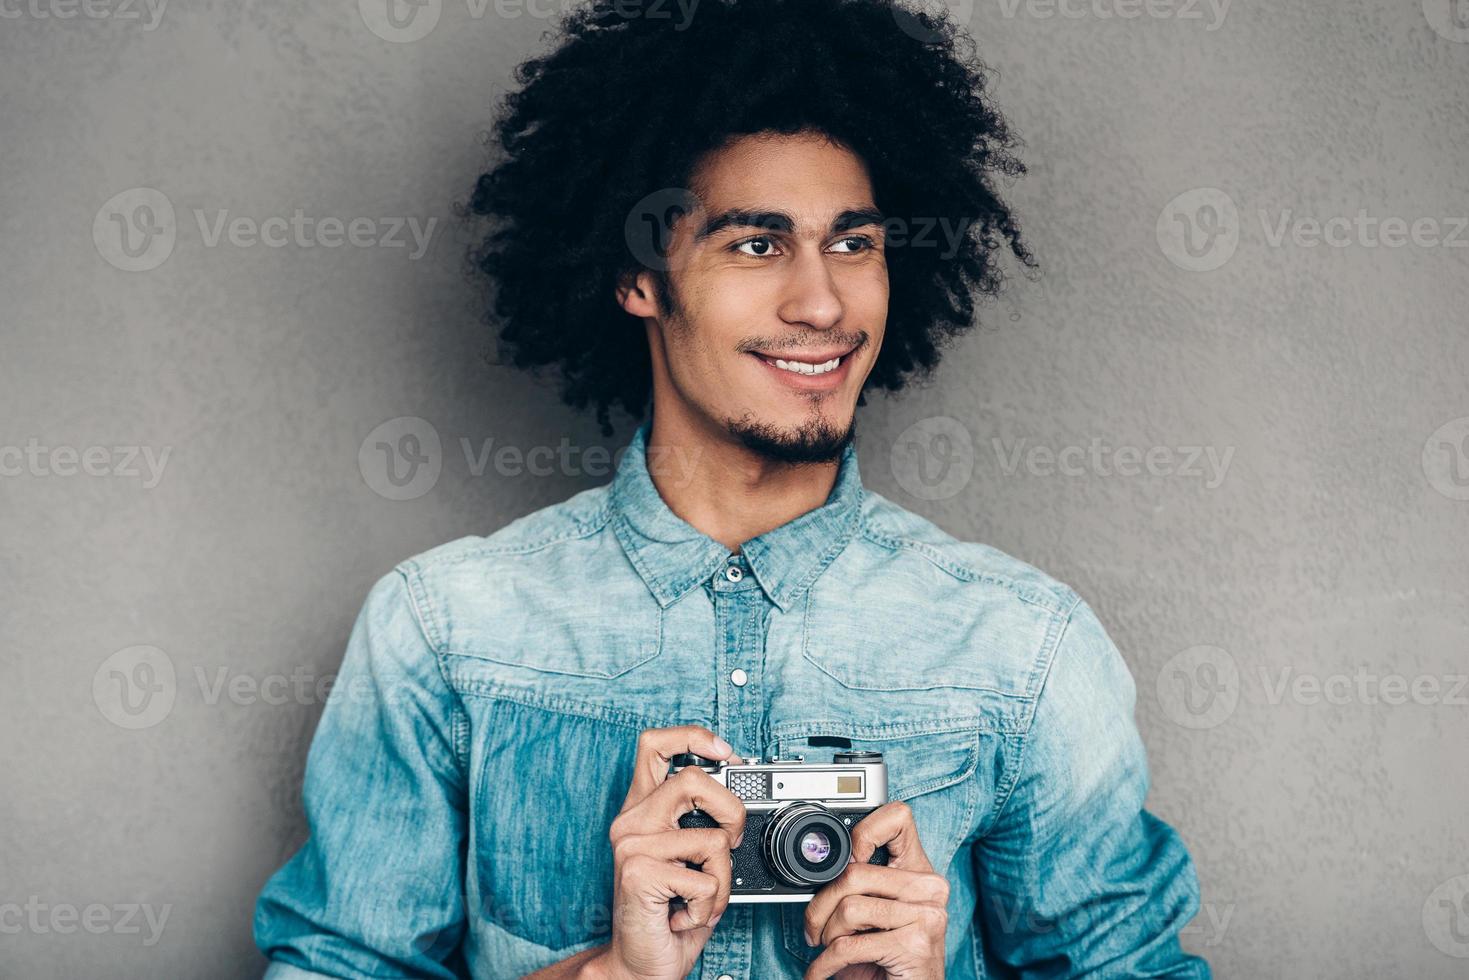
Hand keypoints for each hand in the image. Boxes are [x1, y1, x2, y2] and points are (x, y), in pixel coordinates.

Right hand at [589, 725, 746, 979]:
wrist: (641, 963)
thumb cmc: (669, 913)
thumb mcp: (689, 858)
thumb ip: (701, 822)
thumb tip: (738, 789)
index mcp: (642, 809)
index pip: (654, 744)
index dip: (693, 736)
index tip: (725, 752)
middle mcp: (631, 821)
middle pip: (692, 779)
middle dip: (732, 811)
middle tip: (731, 840)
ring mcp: (631, 845)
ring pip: (713, 838)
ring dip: (723, 878)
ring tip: (701, 897)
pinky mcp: (638, 872)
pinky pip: (706, 878)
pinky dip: (709, 905)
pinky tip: (685, 915)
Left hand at [801, 801, 949, 979]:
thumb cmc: (890, 960)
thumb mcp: (878, 916)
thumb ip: (864, 886)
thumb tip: (820, 867)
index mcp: (920, 871)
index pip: (897, 818)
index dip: (863, 831)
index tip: (841, 861)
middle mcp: (930, 888)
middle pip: (854, 872)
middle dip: (820, 905)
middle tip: (814, 928)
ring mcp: (927, 916)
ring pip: (848, 909)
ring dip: (826, 936)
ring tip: (827, 950)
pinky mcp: (915, 945)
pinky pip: (849, 946)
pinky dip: (824, 964)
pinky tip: (820, 972)